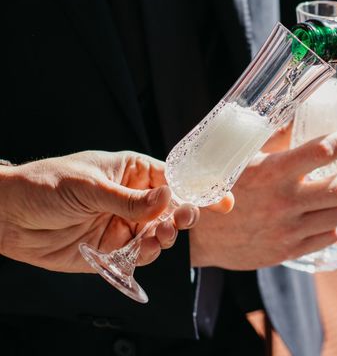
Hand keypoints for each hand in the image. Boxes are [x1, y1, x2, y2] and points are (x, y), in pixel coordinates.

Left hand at [0, 151, 230, 272]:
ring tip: (160, 236)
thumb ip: (129, 199)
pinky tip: (144, 249)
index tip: (222, 198)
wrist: (7, 217)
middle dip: (184, 215)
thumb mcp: (89, 186)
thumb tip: (169, 199)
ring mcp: (124, 225)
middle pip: (172, 209)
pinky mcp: (112, 252)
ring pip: (159, 234)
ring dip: (166, 237)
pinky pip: (139, 256)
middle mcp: (133, 199)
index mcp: (132, 172)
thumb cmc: (45, 185)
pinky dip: (147, 255)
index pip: (174, 178)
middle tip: (186, 219)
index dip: (199, 188)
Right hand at [190, 127, 336, 268]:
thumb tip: (298, 115)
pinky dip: (330, 223)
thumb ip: (273, 138)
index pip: (323, 152)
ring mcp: (287, 230)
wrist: (198, 236)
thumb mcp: (241, 158)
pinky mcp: (288, 251)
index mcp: (272, 172)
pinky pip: (329, 236)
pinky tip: (319, 214)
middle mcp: (284, 202)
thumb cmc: (220, 188)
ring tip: (329, 192)